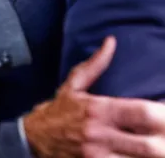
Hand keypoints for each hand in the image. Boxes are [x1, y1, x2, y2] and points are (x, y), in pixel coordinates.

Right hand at [24, 36, 164, 157]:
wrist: (34, 137)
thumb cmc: (59, 109)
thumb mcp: (74, 84)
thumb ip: (96, 64)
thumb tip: (111, 41)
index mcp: (97, 109)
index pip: (140, 112)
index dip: (163, 114)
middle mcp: (99, 134)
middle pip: (148, 145)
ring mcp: (98, 156)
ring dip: (155, 155)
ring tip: (162, 147)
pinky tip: (144, 157)